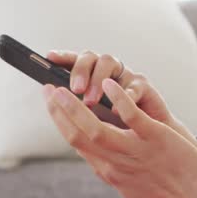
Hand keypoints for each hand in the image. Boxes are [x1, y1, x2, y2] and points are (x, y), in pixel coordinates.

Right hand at [42, 78, 196, 197]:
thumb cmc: (167, 196)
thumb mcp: (130, 190)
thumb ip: (112, 172)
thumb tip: (97, 162)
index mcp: (108, 173)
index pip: (76, 145)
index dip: (60, 123)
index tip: (52, 105)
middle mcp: (115, 164)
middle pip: (77, 136)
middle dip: (58, 111)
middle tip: (47, 90)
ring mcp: (134, 152)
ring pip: (95, 129)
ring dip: (75, 107)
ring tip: (63, 87)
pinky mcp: (156, 139)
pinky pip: (131, 117)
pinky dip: (117, 99)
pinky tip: (109, 84)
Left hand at [45, 50, 189, 136]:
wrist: (146, 141)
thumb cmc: (114, 129)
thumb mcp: (90, 121)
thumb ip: (75, 111)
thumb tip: (53, 103)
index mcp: (88, 78)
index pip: (72, 61)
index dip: (62, 56)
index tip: (50, 56)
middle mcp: (104, 72)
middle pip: (89, 57)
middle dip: (79, 71)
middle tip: (73, 89)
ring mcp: (123, 76)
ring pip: (107, 62)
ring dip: (97, 81)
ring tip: (90, 102)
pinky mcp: (143, 86)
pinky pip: (134, 85)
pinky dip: (125, 95)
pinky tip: (116, 109)